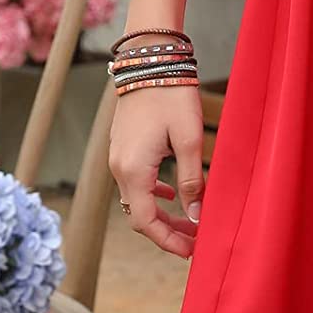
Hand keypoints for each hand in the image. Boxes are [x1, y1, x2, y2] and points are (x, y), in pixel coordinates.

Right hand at [108, 87, 206, 256]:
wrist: (150, 60)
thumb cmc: (172, 97)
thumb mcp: (189, 140)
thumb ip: (191, 180)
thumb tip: (195, 215)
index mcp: (133, 171)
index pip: (145, 223)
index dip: (168, 241)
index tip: (192, 251)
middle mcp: (118, 168)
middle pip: (139, 215)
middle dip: (167, 231)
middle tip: (195, 241)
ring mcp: (117, 157)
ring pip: (137, 199)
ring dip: (161, 214)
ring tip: (189, 221)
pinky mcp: (122, 147)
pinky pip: (135, 181)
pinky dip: (153, 194)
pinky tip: (171, 194)